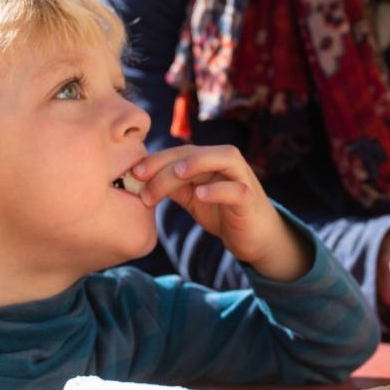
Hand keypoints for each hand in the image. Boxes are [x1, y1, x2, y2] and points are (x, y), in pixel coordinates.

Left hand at [132, 144, 312, 281]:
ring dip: (197, 162)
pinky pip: (237, 189)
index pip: (180, 152)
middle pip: (196, 152)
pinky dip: (218, 189)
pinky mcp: (250, 198)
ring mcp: (241, 178)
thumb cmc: (224, 213)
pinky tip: (200, 194)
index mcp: (210, 161)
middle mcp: (227, 163)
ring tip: (175, 175)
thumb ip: (174, 187)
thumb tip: (142, 180)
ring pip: (222, 158)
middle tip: (141, 178)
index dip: (156, 159)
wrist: (256, 237)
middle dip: (167, 163)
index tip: (132, 172)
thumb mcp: (194, 198)